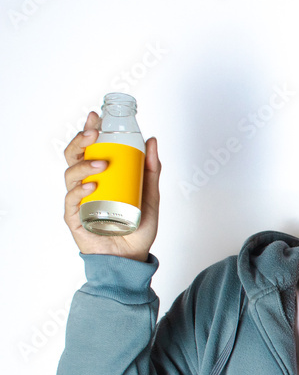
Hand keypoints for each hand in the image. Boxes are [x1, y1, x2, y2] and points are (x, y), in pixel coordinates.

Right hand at [63, 111, 160, 261]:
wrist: (133, 258)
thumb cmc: (137, 227)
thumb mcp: (150, 196)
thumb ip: (151, 170)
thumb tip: (152, 141)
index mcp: (99, 177)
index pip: (89, 149)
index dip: (89, 131)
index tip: (96, 117)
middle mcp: (85, 186)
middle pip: (73, 157)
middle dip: (81, 141)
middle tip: (94, 133)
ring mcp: (78, 201)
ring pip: (70, 175)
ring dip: (84, 166)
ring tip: (102, 164)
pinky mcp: (75, 219)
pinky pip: (72, 201)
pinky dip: (80, 191)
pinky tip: (92, 186)